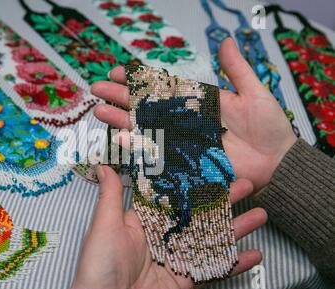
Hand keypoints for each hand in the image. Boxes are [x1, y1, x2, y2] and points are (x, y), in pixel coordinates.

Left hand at [68, 166, 266, 288]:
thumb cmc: (100, 263)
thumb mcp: (105, 223)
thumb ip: (110, 194)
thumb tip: (104, 166)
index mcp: (145, 221)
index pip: (175, 198)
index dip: (195, 185)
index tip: (214, 169)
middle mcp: (163, 237)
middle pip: (199, 216)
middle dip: (223, 202)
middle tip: (247, 186)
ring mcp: (176, 259)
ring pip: (211, 240)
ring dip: (236, 229)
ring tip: (260, 214)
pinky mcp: (185, 281)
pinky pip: (212, 270)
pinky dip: (234, 264)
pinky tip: (254, 254)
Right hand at [91, 37, 296, 191]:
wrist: (276, 162)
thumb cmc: (268, 127)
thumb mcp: (253, 93)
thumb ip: (236, 69)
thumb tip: (226, 40)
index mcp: (196, 101)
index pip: (160, 86)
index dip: (138, 79)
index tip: (117, 71)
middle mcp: (183, 120)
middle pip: (146, 106)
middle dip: (121, 97)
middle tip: (98, 89)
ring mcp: (181, 141)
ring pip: (145, 128)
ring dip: (121, 119)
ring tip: (100, 110)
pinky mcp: (183, 161)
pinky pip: (155, 152)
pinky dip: (136, 145)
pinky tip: (118, 136)